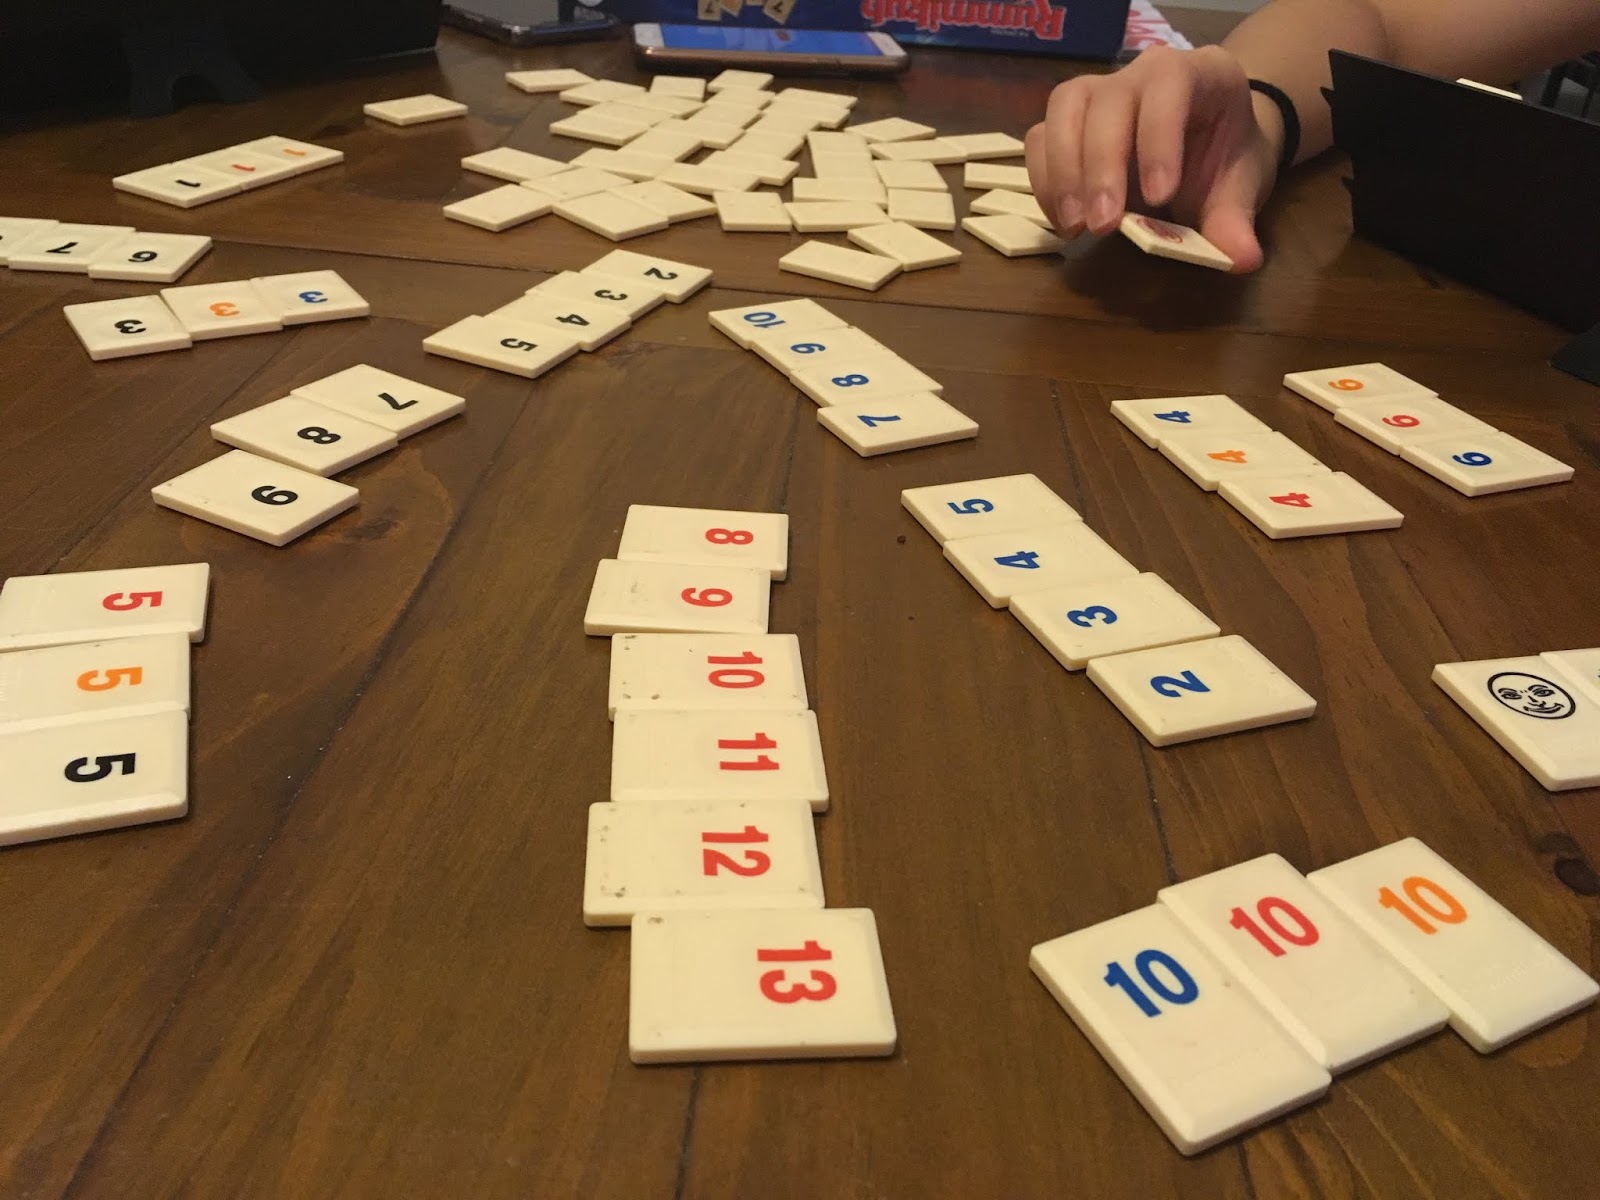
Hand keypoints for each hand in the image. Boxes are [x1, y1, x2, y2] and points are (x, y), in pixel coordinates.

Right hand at [1025, 46, 1282, 272]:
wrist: (1205, 148)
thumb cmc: (1223, 158)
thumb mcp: (1239, 188)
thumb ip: (1236, 221)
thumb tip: (1242, 261)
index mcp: (1198, 72)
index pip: (1169, 85)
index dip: (1159, 138)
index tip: (1159, 197)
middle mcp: (1142, 72)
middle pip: (1107, 101)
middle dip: (1101, 166)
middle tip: (1103, 226)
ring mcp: (1099, 91)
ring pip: (1064, 110)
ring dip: (1062, 173)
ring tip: (1074, 227)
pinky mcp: (1067, 119)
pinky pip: (1040, 138)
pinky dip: (1044, 181)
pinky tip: (1064, 222)